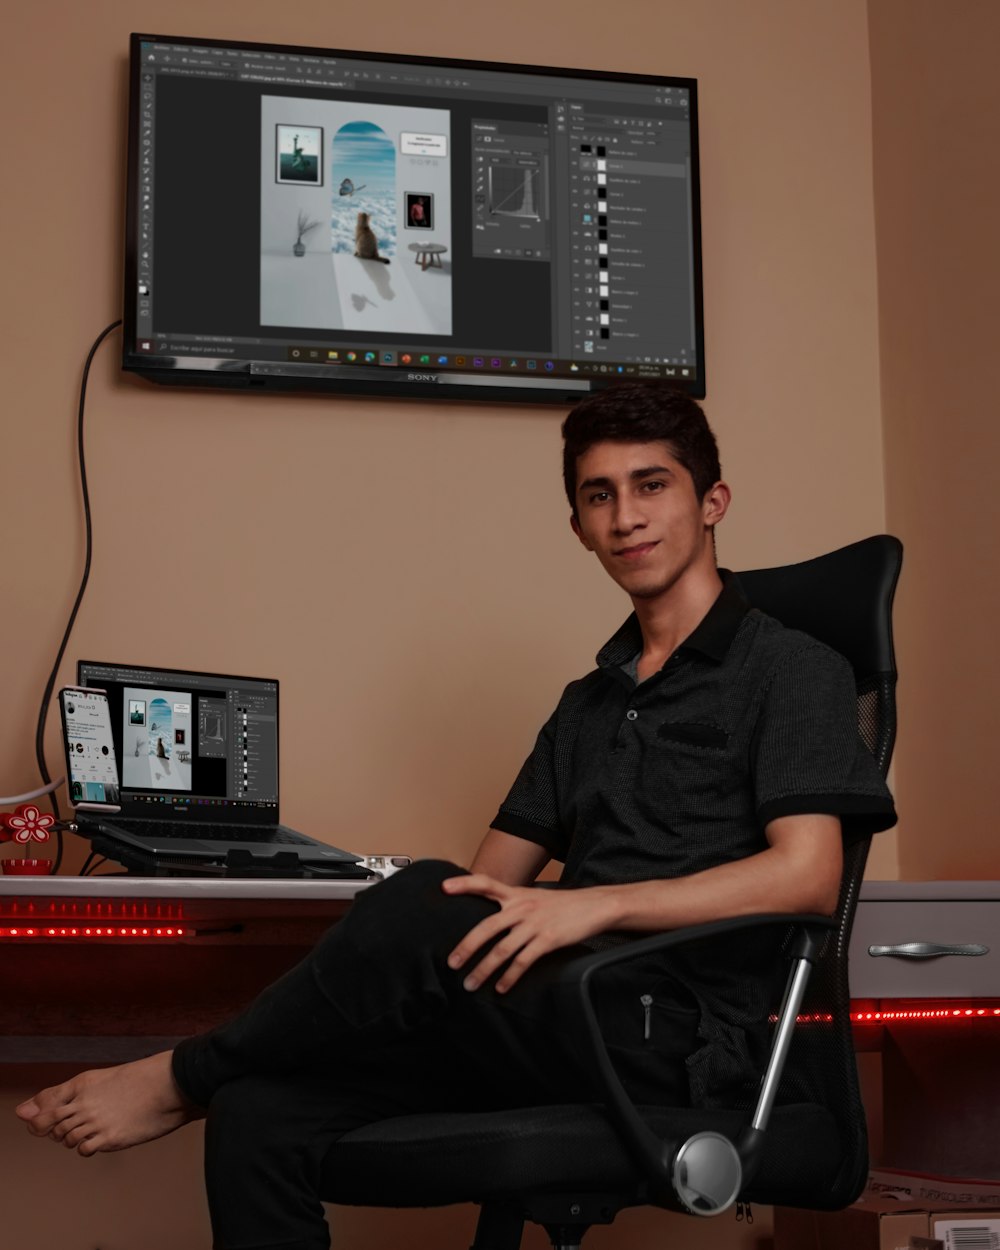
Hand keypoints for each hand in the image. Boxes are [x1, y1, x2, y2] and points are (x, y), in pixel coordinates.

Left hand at [442, 874, 615, 993]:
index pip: (486, 883)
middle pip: (486, 927)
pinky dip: (509, 977)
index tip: (444, 888)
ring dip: (483, 970)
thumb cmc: (563, 904)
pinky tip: (501, 987)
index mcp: (517, 893)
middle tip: (452, 964)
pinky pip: (522, 961)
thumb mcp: (535, 896)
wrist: (595, 905)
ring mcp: (534, 923)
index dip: (465, 884)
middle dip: (466, 947)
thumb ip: (513, 904)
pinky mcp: (548, 939)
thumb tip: (493, 918)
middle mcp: (522, 906)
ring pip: (501, 950)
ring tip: (471, 984)